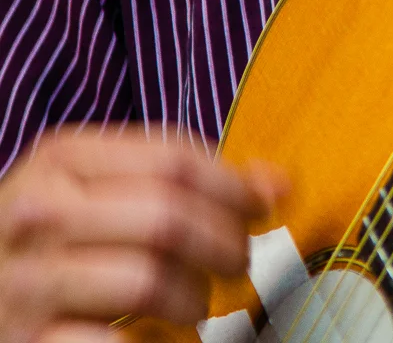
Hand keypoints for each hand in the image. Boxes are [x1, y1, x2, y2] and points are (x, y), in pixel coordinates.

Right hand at [0, 127, 283, 342]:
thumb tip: (277, 183)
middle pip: (167, 217)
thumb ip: (175, 176)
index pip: (174, 159)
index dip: (234, 185)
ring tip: (197, 306)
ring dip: (194, 300)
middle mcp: (39, 212)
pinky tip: (160, 341)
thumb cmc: (51, 236)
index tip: (267, 205)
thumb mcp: (96, 186)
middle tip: (240, 263)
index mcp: (62, 157)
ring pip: (148, 281)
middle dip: (224, 243)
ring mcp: (27, 282)